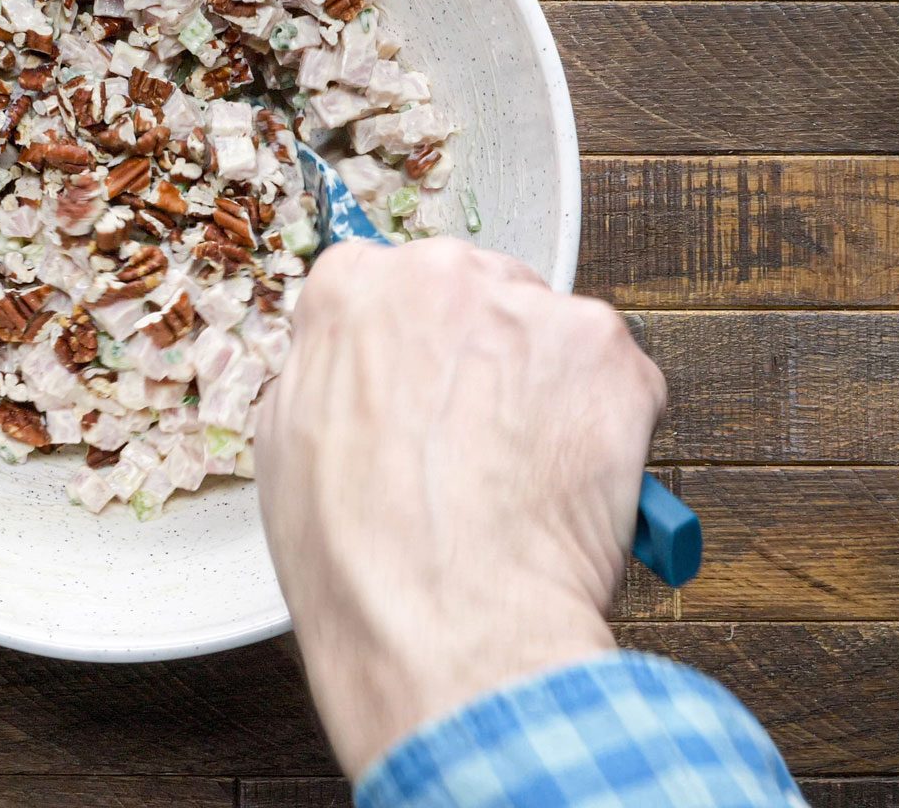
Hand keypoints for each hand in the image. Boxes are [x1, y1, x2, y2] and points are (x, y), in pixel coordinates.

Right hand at [258, 237, 665, 778]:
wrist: (450, 620)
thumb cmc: (361, 555)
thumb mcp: (283, 445)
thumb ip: (327, 375)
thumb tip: (356, 376)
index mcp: (353, 289)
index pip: (383, 284)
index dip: (405, 349)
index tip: (418, 388)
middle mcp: (445, 277)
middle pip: (475, 294)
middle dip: (482, 357)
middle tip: (476, 439)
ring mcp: (534, 311)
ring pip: (549, 337)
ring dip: (545, 389)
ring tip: (521, 475)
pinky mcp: (611, 357)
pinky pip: (615, 381)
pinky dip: (605, 427)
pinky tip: (565, 484)